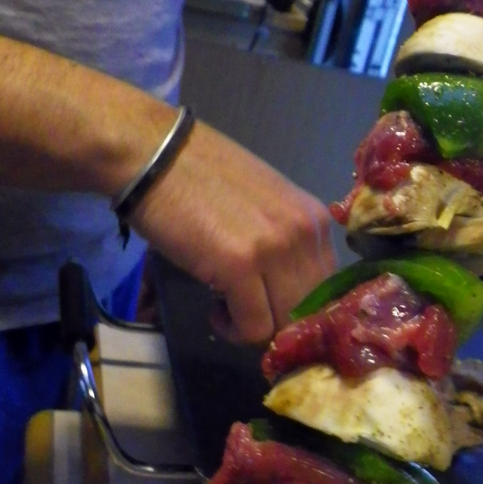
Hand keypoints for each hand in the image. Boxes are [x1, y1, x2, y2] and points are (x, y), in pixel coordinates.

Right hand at [131, 122, 335, 343]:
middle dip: (279, 322)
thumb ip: (286, 240)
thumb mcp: (264, 204)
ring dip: (256, 328)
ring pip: (285, 324)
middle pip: (310, 310)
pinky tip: (215, 310)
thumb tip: (288, 287)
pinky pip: (253, 327)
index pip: (328, 286)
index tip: (270, 307)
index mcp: (315, 218)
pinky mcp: (240, 267)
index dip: (300, 307)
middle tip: (246, 312)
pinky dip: (233, 330)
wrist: (153, 153)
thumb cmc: (200, 176)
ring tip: (227, 308)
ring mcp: (276, 250)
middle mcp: (306, 233)